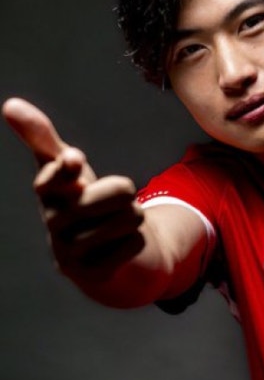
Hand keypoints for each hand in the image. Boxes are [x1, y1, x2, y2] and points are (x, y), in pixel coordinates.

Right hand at [3, 97, 144, 280]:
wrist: (95, 250)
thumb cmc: (78, 199)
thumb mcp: (65, 168)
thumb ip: (41, 137)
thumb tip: (9, 104)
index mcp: (46, 193)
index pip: (52, 177)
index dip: (66, 168)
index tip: (76, 160)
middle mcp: (53, 223)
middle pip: (120, 192)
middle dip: (127, 192)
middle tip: (115, 200)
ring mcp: (70, 252)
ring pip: (131, 217)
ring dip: (133, 217)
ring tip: (116, 223)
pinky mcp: (91, 275)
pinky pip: (135, 244)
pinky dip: (135, 241)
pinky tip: (117, 246)